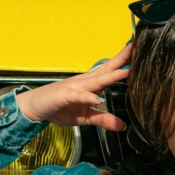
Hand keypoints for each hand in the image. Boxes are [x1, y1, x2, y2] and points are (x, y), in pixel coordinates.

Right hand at [16, 43, 130, 130]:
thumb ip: (104, 119)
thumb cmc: (60, 108)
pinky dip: (88, 97)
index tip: (140, 51)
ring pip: (96, 80)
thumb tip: (122, 126)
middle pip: (107, 68)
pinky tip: (97, 99)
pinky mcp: (65, 96)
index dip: (125, 61)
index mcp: (92, 84)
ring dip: (111, 75)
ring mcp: (75, 87)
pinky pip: (78, 96)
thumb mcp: (86, 118)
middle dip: (122, 59)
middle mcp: (86, 82)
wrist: (35, 108)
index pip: (112, 70)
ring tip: (127, 71)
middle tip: (137, 47)